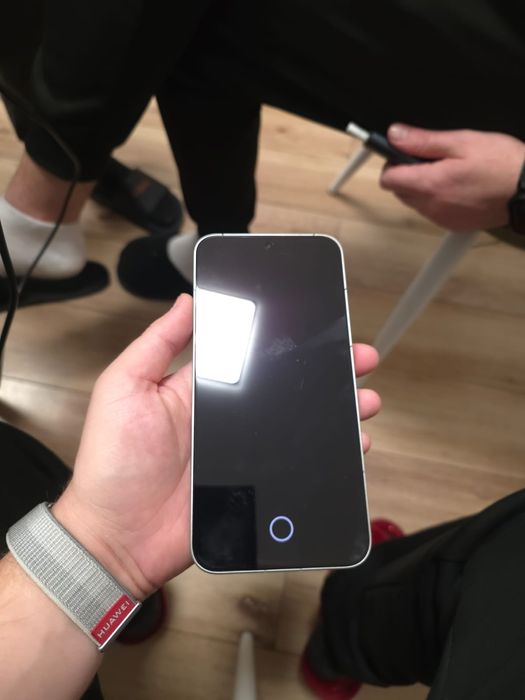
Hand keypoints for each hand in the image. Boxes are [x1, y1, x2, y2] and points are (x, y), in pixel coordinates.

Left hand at [53, 294, 380, 598]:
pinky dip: (331, 457)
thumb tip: (187, 299)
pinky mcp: (258, 486)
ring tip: (366, 400)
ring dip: (338, 410)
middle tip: (360, 359)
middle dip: (327, 371)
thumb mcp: (125, 387)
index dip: (288, 340)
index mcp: (202, 387)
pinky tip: (354, 446)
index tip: (320, 326)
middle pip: (288, 388)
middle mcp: (230, 416)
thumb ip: (157, 344)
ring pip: (302, 424)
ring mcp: (246, 452)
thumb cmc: (114, 460)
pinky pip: (300, 467)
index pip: (254, 354)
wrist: (118, 535)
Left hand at [380, 124, 524, 230]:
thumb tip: (396, 136)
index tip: (403, 153)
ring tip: (450, 172)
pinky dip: (437, 199)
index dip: (393, 163)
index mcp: (430, 185)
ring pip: (415, 202)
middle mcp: (432, 207)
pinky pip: (432, 211)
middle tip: (433, 159)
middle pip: (400, 191)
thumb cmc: (502, 165)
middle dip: (409, 174)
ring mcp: (442, 218)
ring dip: (423, 187)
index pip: (389, 179)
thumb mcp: (462, 141)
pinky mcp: (452, 225)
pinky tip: (457, 186)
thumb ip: (423, 141)